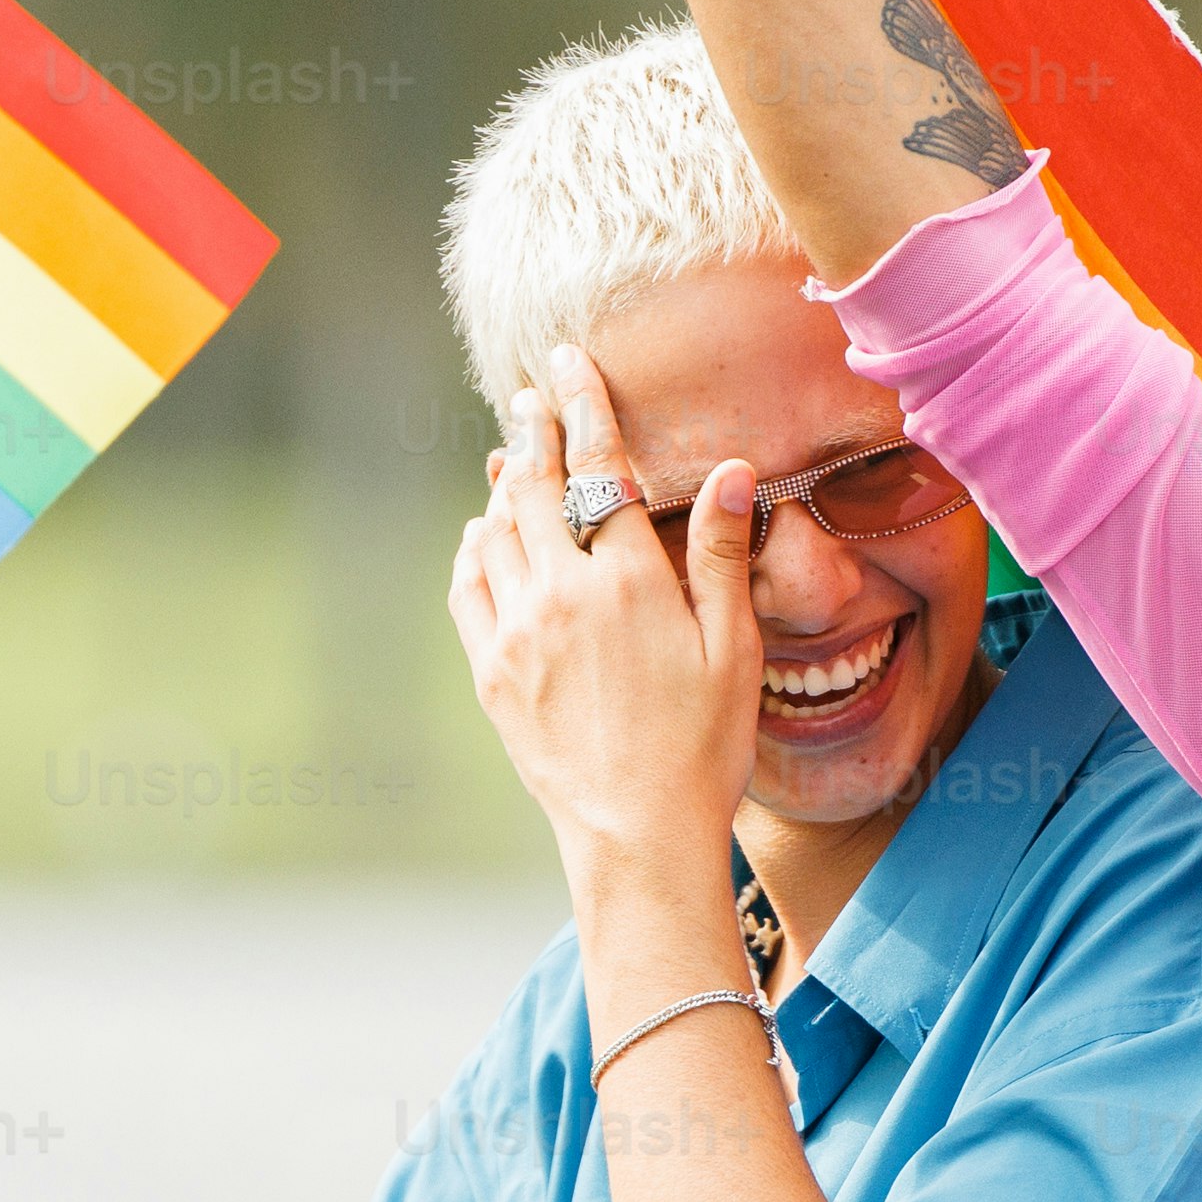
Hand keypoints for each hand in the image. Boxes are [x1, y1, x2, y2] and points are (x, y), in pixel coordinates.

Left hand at [450, 344, 756, 904]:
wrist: (636, 836)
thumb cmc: (703, 749)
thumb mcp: (733, 649)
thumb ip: (722, 554)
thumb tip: (733, 468)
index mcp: (628, 581)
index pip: (598, 467)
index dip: (582, 406)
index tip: (567, 364)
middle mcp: (562, 595)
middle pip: (533, 485)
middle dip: (531, 430)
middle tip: (530, 395)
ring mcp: (517, 632)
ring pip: (495, 529)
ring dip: (503, 484)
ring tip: (512, 456)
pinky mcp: (490, 671)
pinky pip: (469, 585)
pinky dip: (475, 547)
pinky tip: (485, 534)